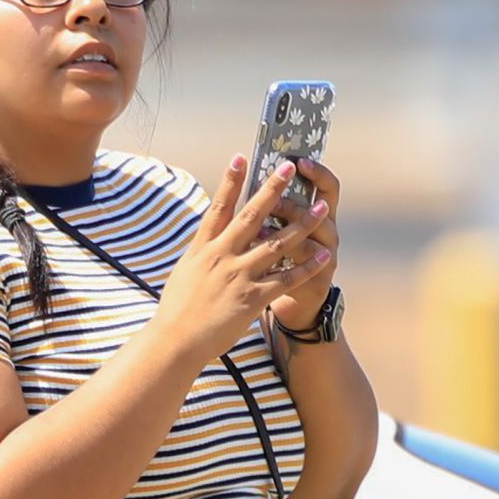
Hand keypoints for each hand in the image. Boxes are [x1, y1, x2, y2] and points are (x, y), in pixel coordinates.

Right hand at [153, 153, 332, 365]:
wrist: (175, 341)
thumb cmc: (177, 309)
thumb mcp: (185, 272)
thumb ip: (201, 252)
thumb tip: (208, 236)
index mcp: (203, 248)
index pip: (219, 207)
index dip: (231, 181)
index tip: (242, 157)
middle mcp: (221, 256)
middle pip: (251, 216)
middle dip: (273, 190)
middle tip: (290, 167)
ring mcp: (237, 276)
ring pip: (277, 244)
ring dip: (303, 223)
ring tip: (323, 207)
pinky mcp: (251, 299)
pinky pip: (285, 279)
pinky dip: (306, 266)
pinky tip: (323, 254)